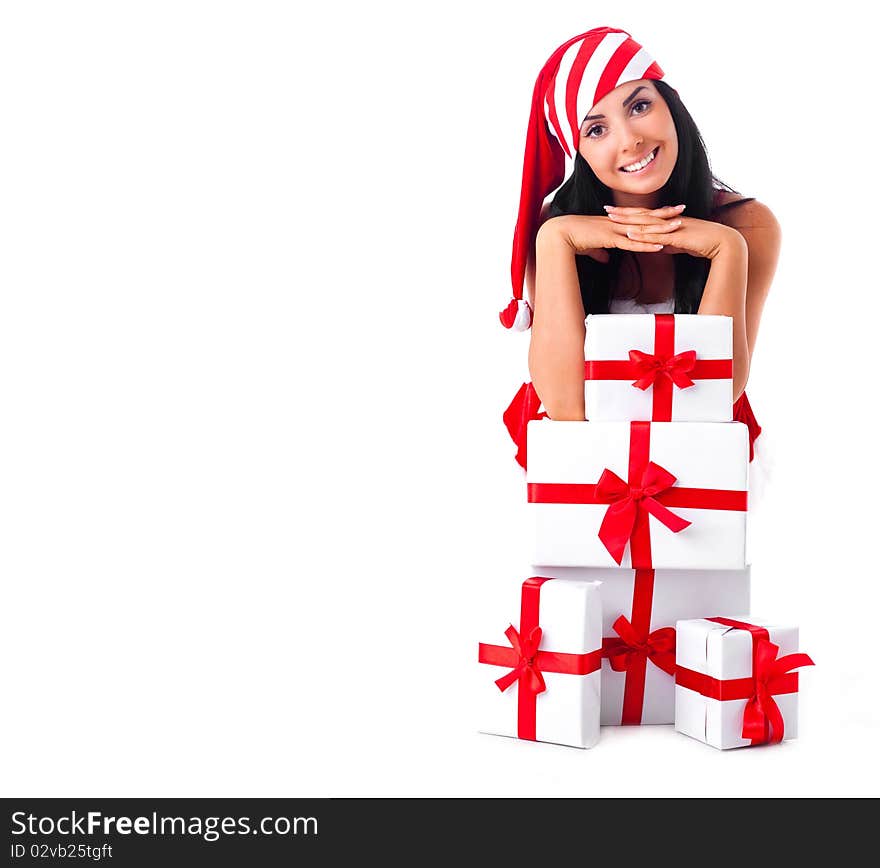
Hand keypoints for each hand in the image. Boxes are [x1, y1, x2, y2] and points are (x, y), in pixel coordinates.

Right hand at [538, 207, 687, 263]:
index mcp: (612, 222)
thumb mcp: (589, 246)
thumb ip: (599, 251)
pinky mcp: (610, 239)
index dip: (652, 213)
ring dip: (661, 229)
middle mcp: (616, 223)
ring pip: (643, 229)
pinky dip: (646, 245)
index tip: (667, 210)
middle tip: (682, 209)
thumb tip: (604, 259)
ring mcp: (614, 230)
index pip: (637, 216)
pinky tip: (659, 246)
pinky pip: (632, 244)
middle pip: (645, 217)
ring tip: (678, 227)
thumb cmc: (570, 239)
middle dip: (664, 214)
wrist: (557, 234)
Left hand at [605, 205, 743, 259]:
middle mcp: (669, 221)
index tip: (615, 211)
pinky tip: (629, 234)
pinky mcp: (677, 237)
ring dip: (628, 221)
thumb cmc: (705, 243)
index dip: (630, 213)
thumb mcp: (683, 244)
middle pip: (642, 215)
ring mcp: (672, 227)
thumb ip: (671, 244)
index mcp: (669, 221)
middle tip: (606, 208)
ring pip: (646, 223)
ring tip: (612, 219)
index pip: (646, 215)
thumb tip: (661, 247)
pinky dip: (642, 235)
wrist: (724, 243)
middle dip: (623, 212)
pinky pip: (656, 236)